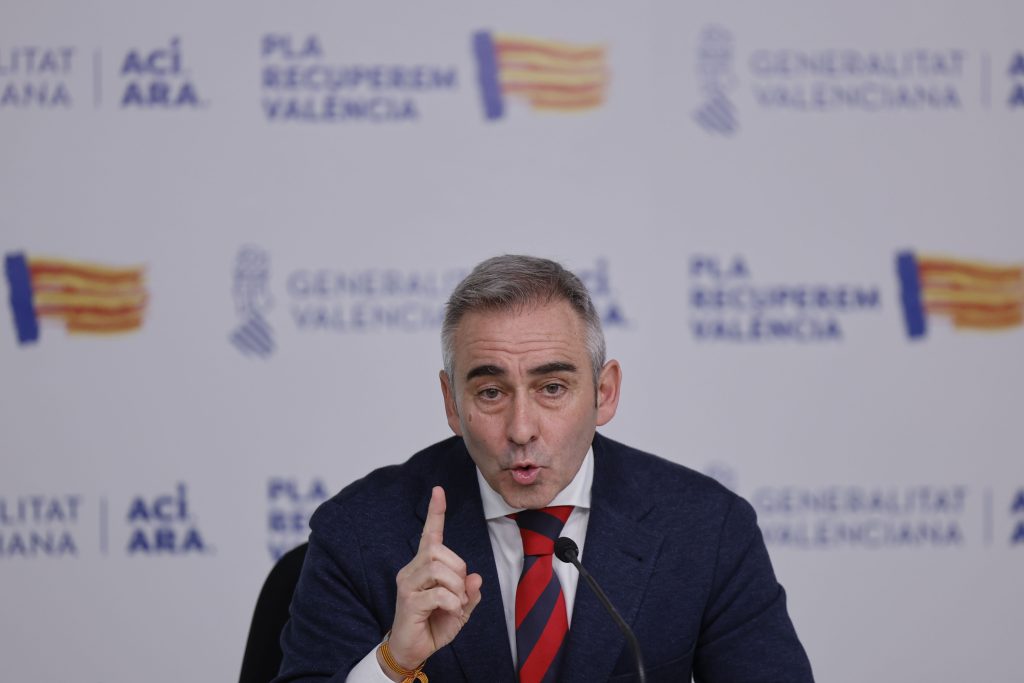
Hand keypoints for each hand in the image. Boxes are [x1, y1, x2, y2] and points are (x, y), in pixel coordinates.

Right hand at [380, 487, 482, 678]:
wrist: (413, 651)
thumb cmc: (434, 626)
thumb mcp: (460, 609)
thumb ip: (469, 593)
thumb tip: (476, 577)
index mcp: (423, 566)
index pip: (430, 534)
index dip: (436, 512)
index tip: (439, 490)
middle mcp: (412, 569)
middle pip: (440, 551)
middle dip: (459, 571)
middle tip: (459, 594)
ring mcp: (408, 584)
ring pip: (439, 568)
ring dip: (456, 588)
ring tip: (455, 604)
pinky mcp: (408, 600)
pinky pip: (438, 593)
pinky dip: (452, 603)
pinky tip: (450, 612)